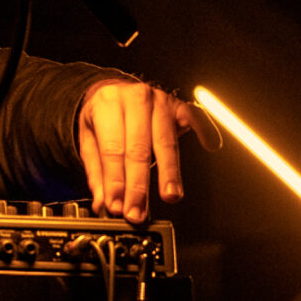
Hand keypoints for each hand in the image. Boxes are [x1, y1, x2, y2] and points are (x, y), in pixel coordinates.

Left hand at [76, 80, 206, 220]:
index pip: (112, 150)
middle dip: (138, 185)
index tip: (117, 206)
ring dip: (169, 172)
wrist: (113, 89)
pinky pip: (196, 116)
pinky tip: (211, 145)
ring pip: (166, 140)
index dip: (115, 182)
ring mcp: (159, 100)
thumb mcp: (89, 140)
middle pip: (138, 148)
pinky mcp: (178, 104)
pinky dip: (206, 130)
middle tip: (137, 211)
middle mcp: (135, 98)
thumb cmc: (103, 116)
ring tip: (170, 195)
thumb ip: (97, 173)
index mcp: (107, 104)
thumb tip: (102, 204)